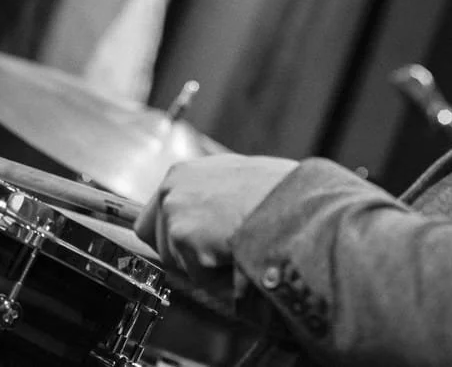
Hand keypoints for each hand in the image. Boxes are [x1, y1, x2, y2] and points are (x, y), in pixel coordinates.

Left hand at [135, 154, 297, 277]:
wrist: (296, 202)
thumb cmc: (283, 189)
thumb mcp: (240, 179)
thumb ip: (214, 196)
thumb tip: (212, 218)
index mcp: (184, 172)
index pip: (156, 215)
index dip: (177, 236)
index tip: (193, 247)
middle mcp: (171, 187)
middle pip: (160, 243)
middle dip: (187, 256)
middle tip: (221, 252)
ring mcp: (174, 211)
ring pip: (180, 262)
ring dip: (206, 267)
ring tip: (238, 248)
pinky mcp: (182, 237)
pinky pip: (198, 276)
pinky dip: (219, 279)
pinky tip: (241, 257)